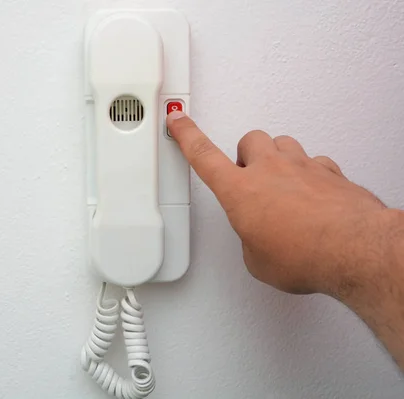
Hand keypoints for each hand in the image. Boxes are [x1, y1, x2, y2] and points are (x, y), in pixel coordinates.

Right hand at [167, 111, 387, 295]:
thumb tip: (261, 243)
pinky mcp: (328, 172)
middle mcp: (269, 170)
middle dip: (245, 154)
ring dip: (276, 158)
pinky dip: (309, 172)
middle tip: (248, 174)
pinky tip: (311, 191)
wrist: (352, 249)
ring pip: (282, 143)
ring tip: (280, 182)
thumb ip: (252, 242)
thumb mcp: (258, 261)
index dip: (186, 135)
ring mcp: (301, 166)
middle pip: (248, 141)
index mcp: (240, 191)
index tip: (178, 120)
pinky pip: (314, 161)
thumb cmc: (306, 255)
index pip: (203, 155)